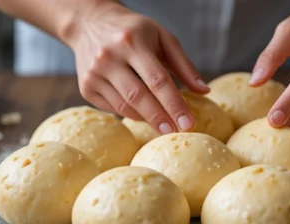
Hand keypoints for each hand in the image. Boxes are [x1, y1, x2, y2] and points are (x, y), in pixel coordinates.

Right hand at [63, 3, 207, 133]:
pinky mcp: (85, 87)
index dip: (174, 104)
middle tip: (175, 132)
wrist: (89, 24)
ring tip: (162, 124)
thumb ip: (183, 64)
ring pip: (123, 106)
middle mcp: (109, 57)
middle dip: (159, 117)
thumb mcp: (161, 36)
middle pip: (138, 96)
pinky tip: (141, 113)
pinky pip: (112, 108)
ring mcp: (94, 74)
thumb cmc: (132, 30)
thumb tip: (203, 91)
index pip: (157, 79)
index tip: (188, 123)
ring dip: (145, 118)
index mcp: (132, 41)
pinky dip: (130, 113)